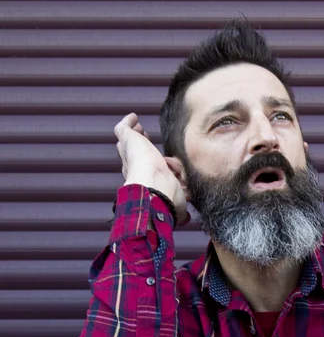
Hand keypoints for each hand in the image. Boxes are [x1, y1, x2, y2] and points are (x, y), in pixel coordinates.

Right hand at [114, 112, 188, 226]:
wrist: (154, 190)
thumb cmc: (166, 200)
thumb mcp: (179, 205)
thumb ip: (182, 211)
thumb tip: (187, 219)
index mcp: (145, 182)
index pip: (145, 172)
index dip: (149, 164)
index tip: (157, 159)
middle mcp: (135, 169)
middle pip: (133, 156)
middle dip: (138, 148)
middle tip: (145, 138)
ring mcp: (130, 155)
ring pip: (127, 143)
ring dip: (134, 135)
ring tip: (139, 127)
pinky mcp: (129, 142)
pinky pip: (123, 128)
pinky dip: (127, 122)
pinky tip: (133, 117)